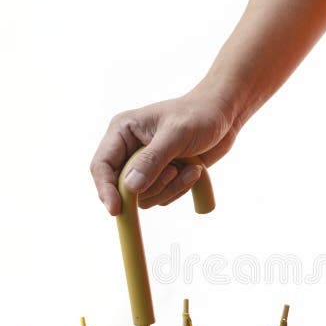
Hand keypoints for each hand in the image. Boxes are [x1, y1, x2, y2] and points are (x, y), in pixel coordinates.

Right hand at [90, 90, 238, 214]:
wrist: (223, 116)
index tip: (116, 210)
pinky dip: (179, 189)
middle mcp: (129, 150)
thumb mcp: (175, 135)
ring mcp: (146, 165)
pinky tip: (195, 170)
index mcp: (122, 132)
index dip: (105, 190)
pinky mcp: (162, 176)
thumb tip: (130, 188)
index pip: (101, 166)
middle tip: (173, 171)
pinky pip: (162, 198)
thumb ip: (152, 160)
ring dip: (169, 188)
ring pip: (144, 197)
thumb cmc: (198, 116)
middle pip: (122, 187)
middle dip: (150, 186)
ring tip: (189, 167)